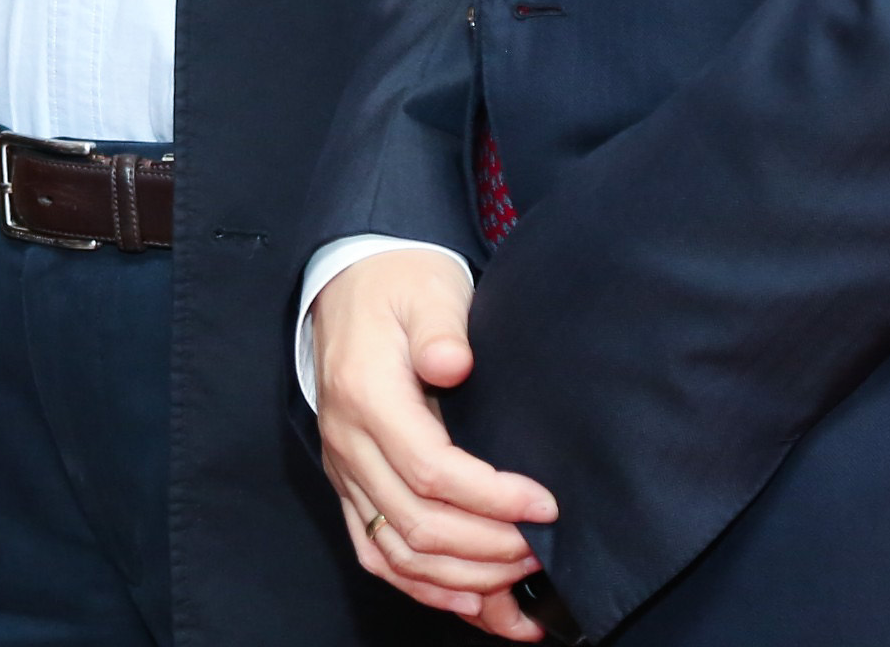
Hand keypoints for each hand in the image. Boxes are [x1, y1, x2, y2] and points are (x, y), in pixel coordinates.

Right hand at [315, 249, 558, 633]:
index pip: (431, 470)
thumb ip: (441, 326)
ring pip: (397, 553)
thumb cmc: (398, 288)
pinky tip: (470, 602)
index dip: (492, 498)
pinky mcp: (349, 485)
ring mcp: (344, 470)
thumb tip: (452, 363)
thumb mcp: (427, 289)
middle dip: (488, 549)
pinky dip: (423, 588)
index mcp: (367, 396)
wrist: (349, 286)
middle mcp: (348, 443)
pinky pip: (377, 553)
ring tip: (519, 581)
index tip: (545, 505)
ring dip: (461, 579)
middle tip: (543, 549)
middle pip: (417, 524)